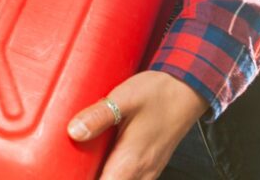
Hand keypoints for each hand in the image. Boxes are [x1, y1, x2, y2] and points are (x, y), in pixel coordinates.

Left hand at [67, 71, 208, 179]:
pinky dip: (113, 174)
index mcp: (131, 161)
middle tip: (73, 167)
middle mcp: (142, 172)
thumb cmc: (160, 93)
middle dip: (91, 177)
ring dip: (103, 176)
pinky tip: (100, 161)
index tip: (70, 172)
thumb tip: (74, 131)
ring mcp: (148, 170)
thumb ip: (98, 116)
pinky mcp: (150, 164)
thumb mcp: (124, 98)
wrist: (189, 89)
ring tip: (84, 165)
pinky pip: (129, 178)